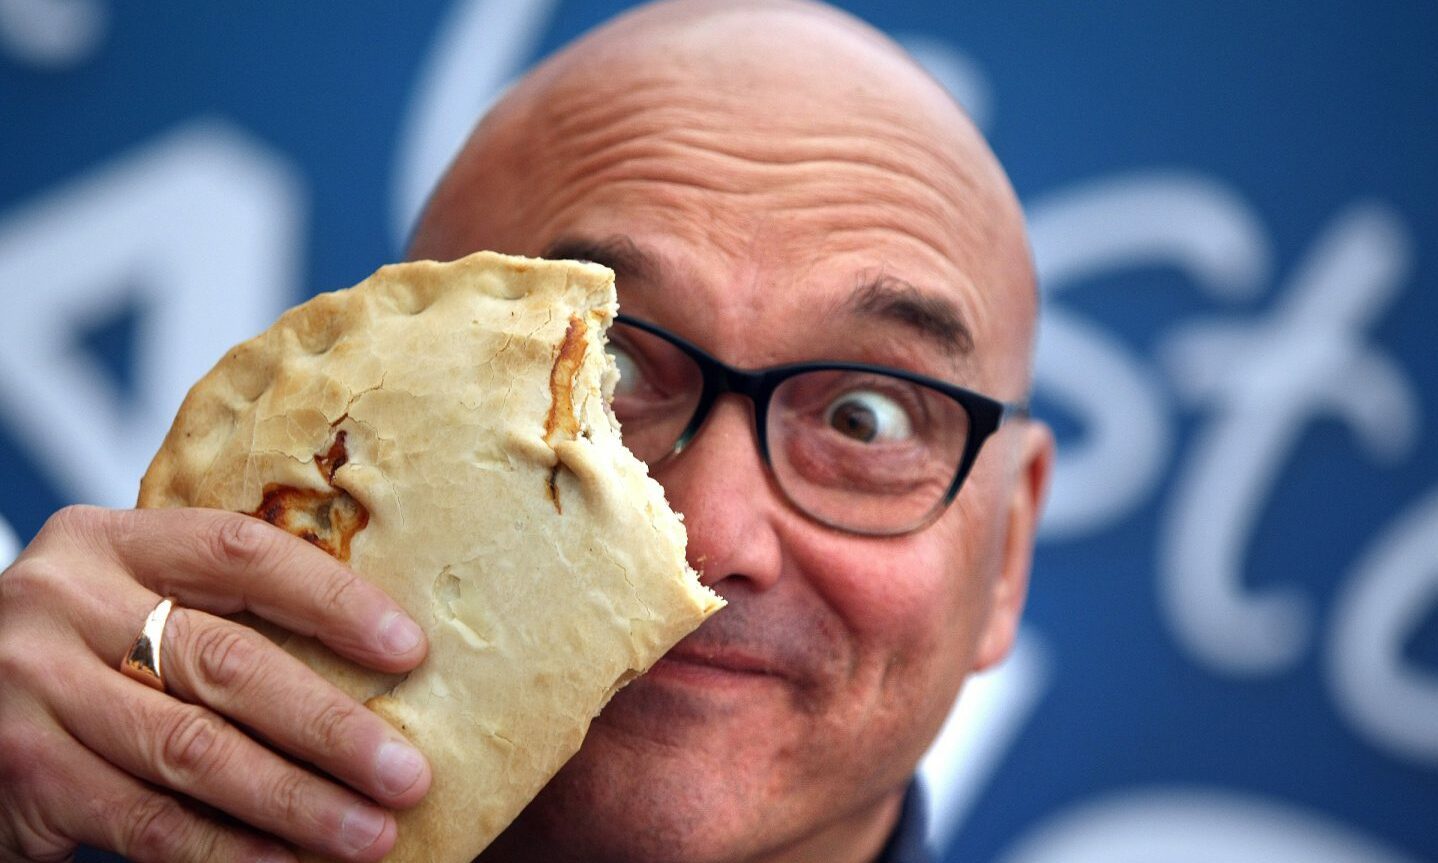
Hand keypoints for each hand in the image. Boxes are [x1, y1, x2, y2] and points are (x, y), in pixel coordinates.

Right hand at [0, 505, 431, 862]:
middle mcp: (65, 606)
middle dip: (329, 727)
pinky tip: (289, 860)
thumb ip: (220, 610)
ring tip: (369, 831)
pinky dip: (227, 848)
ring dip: (294, 801)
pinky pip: (145, 820)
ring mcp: (35, 692)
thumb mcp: (132, 597)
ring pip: (192, 753)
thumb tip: (380, 662)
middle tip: (407, 772)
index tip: (409, 649)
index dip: (332, 601)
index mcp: (110, 543)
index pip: (241, 554)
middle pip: (226, 664)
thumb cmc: (85, 647)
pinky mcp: (25, 774)